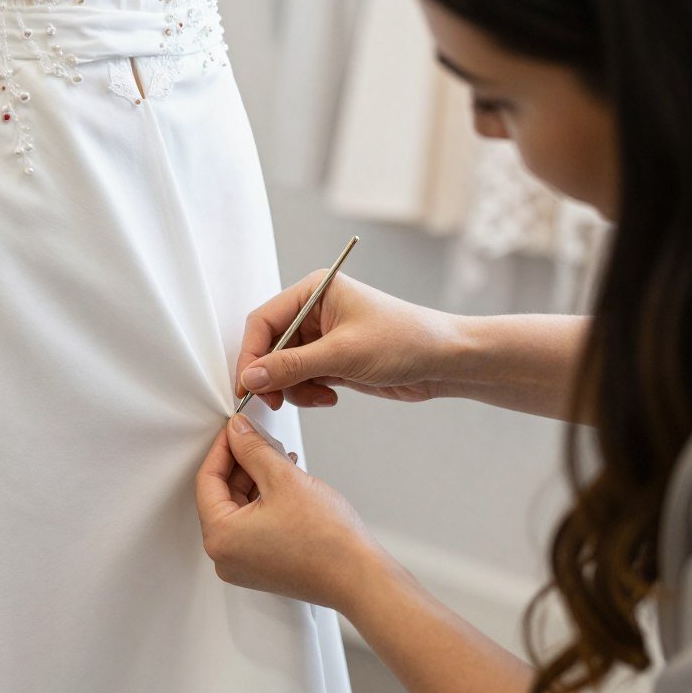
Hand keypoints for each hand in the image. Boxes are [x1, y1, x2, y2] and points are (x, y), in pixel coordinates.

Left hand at [194, 414, 381, 613]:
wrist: (361, 578)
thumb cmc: (327, 541)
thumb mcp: (283, 479)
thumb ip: (253, 449)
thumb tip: (237, 431)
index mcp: (220, 538)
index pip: (207, 480)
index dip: (222, 447)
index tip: (236, 428)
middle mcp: (225, 557)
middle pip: (222, 495)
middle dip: (242, 463)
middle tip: (260, 439)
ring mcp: (243, 565)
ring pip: (239, 508)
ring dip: (256, 479)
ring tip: (280, 458)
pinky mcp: (262, 567)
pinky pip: (252, 525)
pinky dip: (265, 500)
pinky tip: (285, 482)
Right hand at [236, 271, 462, 409]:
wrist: (444, 361)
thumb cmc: (405, 340)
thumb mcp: (343, 354)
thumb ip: (292, 366)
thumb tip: (251, 377)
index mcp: (314, 291)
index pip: (263, 321)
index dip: (251, 355)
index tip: (247, 386)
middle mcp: (313, 311)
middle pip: (269, 346)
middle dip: (272, 376)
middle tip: (274, 401)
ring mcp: (322, 337)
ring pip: (283, 367)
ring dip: (293, 388)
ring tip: (319, 397)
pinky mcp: (331, 360)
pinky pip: (301, 379)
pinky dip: (309, 393)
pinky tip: (331, 397)